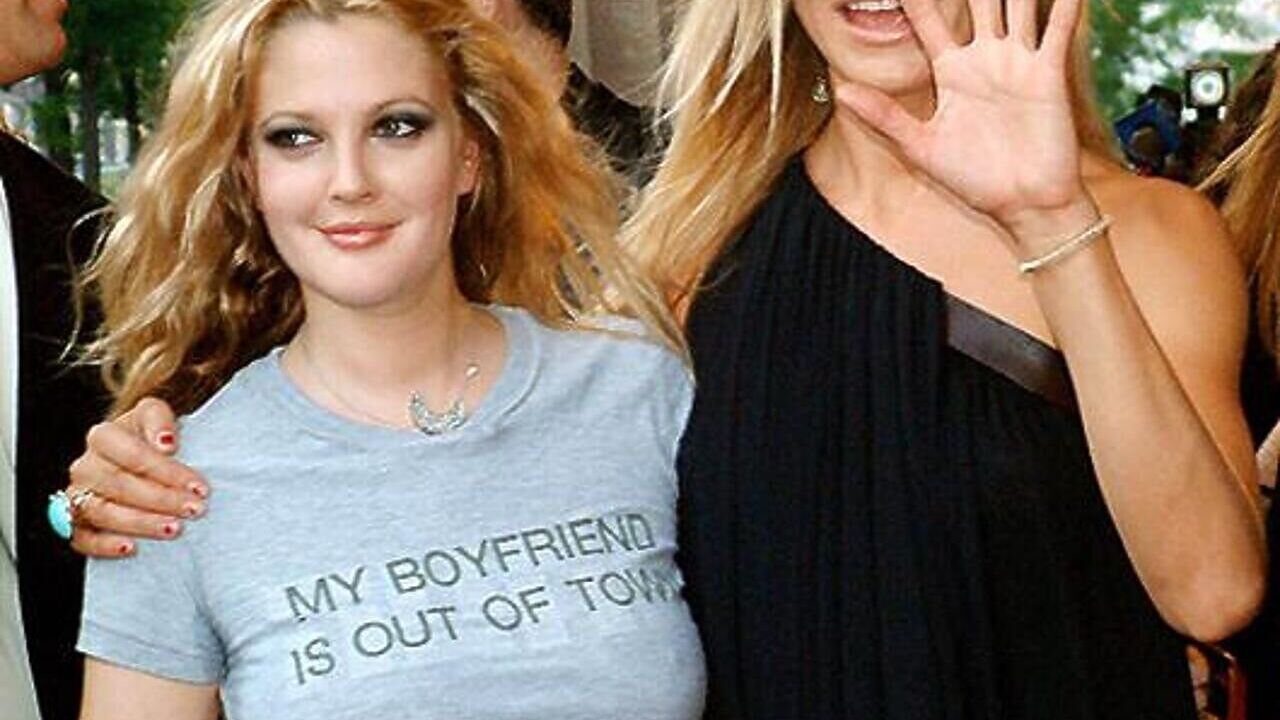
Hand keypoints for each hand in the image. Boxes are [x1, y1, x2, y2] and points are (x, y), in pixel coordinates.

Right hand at [66, 398, 207, 557]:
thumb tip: (166, 444)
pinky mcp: (77, 524)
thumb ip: (159, 420)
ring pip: (102, 513)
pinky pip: (82, 539)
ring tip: (174, 530)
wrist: (142, 458)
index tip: (201, 487)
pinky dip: (105, 546)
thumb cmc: (153, 437)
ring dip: (140, 523)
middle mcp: (85, 467)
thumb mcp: (157, 416)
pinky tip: (132, 549)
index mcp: (103, 437)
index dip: (168, 472)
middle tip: (195, 510)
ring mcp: (77, 497)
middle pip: (119, 485)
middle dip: (161, 500)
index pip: (134, 455)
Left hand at [836, 0, 1089, 237]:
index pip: (928, 19)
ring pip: (1017, 4)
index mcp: (950, 72)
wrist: (1023, 204)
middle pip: (977, 1)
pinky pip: (1057, 30)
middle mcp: (984, 59)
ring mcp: (1017, 62)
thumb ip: (883, 116)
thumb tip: (841, 91)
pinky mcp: (1047, 74)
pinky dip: (1065, 4)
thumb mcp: (920, 147)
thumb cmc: (974, 180)